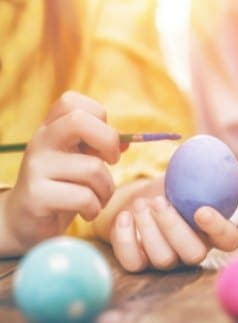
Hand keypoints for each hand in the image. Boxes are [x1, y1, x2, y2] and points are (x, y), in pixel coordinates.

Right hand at [0, 92, 119, 253]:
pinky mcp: (37, 195)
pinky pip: (84, 197)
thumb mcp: (80, 161)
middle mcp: (41, 142)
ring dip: (107, 189)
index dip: (99, 117)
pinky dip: (95, 208)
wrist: (25, 221)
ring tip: (98, 198)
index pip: (72, 101)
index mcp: (51, 129)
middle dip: (108, 142)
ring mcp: (37, 167)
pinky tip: (87, 212)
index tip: (104, 143)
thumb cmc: (62, 187)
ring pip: (93, 168)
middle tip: (111, 162)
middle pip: (78, 120)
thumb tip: (127, 142)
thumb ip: (100, 147)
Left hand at [106, 167, 237, 271]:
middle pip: (194, 254)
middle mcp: (192, 251)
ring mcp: (167, 261)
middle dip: (174, 228)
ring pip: (163, 259)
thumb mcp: (197, 178)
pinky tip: (124, 216)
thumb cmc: (177, 189)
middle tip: (159, 202)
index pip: (229, 240)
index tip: (202, 210)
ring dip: (149, 229)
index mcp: (213, 232)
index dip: (219, 229)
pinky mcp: (140, 263)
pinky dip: (126, 239)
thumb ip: (220, 175)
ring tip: (140, 203)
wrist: (144, 198)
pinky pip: (133, 263)